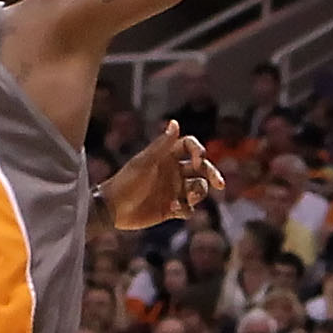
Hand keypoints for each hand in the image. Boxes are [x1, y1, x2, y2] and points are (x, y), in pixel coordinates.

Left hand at [101, 122, 220, 228]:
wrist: (112, 209)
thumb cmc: (127, 181)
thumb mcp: (145, 162)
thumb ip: (162, 144)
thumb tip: (175, 123)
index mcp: (166, 156)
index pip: (190, 147)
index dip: (198, 152)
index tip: (198, 162)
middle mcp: (173, 171)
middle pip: (201, 169)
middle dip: (212, 174)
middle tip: (220, 184)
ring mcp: (173, 190)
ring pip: (198, 189)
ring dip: (198, 193)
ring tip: (187, 199)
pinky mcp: (171, 209)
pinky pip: (188, 209)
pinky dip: (186, 209)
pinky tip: (172, 209)